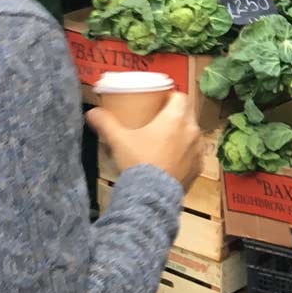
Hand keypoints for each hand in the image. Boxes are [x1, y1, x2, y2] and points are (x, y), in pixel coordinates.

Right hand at [87, 93, 202, 191]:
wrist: (151, 195)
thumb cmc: (138, 162)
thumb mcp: (119, 141)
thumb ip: (106, 123)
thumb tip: (91, 112)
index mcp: (176, 117)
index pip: (180, 96)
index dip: (170, 97)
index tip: (159, 102)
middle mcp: (192, 129)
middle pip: (187, 113)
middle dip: (176, 114)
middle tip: (159, 120)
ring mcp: (198, 148)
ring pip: (193, 132)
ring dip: (183, 133)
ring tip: (166, 140)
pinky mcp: (199, 165)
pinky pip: (195, 153)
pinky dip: (186, 152)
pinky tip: (173, 158)